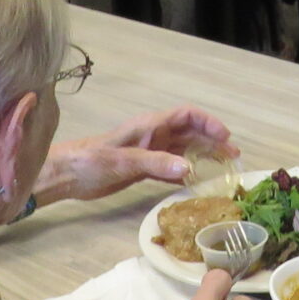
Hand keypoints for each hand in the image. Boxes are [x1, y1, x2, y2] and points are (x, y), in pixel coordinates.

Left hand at [35, 108, 234, 205]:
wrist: (65, 175)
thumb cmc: (89, 161)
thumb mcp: (123, 161)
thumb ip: (155, 163)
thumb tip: (188, 168)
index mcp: (148, 126)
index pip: (186, 116)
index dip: (208, 123)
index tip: (225, 137)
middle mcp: (152, 136)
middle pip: (189, 133)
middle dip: (212, 141)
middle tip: (233, 156)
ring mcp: (148, 152)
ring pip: (183, 150)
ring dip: (203, 156)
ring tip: (223, 167)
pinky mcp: (142, 168)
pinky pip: (171, 167)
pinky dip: (185, 172)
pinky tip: (196, 182)